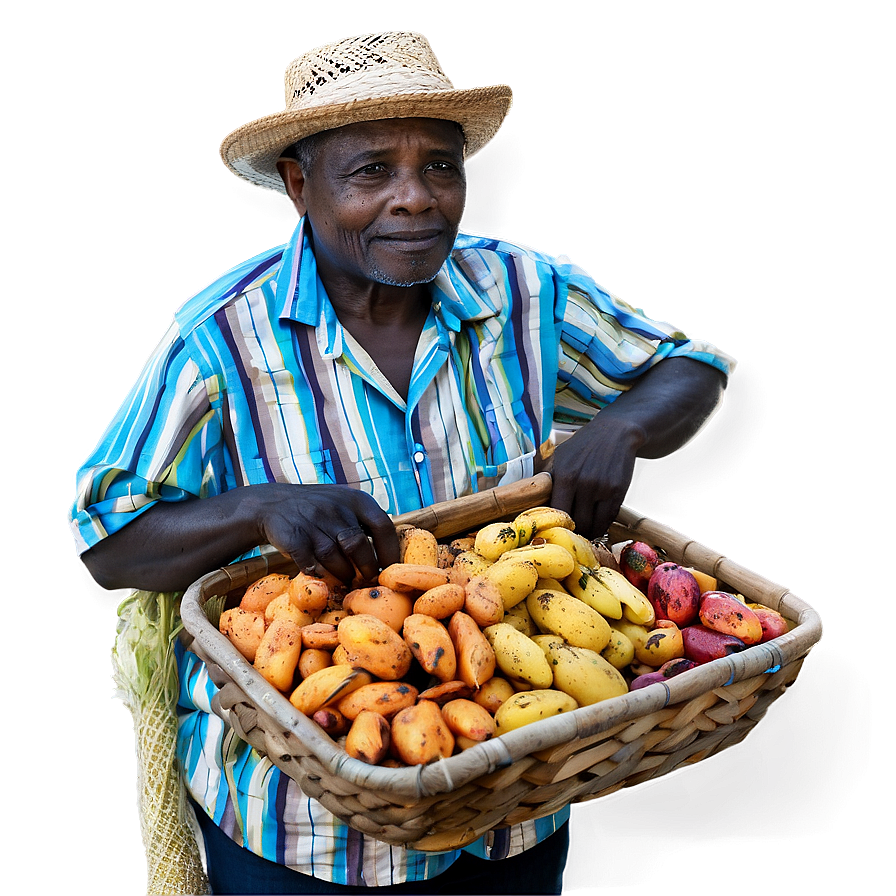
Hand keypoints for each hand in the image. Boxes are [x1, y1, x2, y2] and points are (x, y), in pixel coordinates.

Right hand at [253, 483, 399, 584]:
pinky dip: (317, 573)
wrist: (272, 504)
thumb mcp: (345, 504)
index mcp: (356, 499)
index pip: (383, 525)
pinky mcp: (293, 536)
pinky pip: (310, 564)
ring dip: (343, 574)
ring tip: (346, 580)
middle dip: (366, 569)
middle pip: (358, 546)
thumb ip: (366, 523)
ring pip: (334, 558)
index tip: (390, 569)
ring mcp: (313, 521)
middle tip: (367, 581)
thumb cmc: (320, 510)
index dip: (390, 552)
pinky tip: (319, 574)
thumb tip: (392, 558)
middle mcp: (336, 507)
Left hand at [547, 416, 643, 538]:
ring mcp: (603, 488)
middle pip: (575, 523)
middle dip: (571, 531)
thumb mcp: (559, 456)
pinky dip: (601, 526)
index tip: (554, 527)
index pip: (556, 512)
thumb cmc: (583, 445)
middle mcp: (584, 483)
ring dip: (587, 531)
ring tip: (582, 530)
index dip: (555, 523)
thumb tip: (529, 499)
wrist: (615, 432)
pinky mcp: (618, 492)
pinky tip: (596, 524)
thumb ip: (546, 478)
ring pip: (593, 525)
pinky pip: (608, 519)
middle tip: (569, 532)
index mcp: (565, 475)